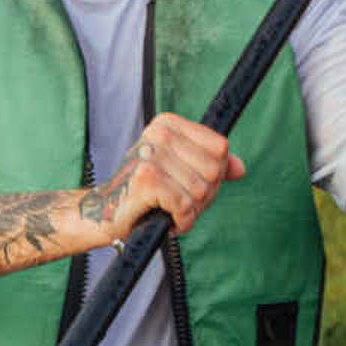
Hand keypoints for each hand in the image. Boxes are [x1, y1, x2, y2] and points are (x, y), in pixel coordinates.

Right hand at [86, 112, 245, 241]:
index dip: (213, 174)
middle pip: (213, 171)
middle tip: (177, 200)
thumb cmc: (144, 192)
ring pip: (201, 191)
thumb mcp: (181, 172)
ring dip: (190, 211)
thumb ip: (211, 165)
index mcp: (168, 124)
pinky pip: (185, 206)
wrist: (105, 212)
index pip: (219, 148)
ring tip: (169, 209)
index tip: (188, 183)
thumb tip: (240, 168)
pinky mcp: (146, 180)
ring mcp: (151, 156)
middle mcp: (158, 135)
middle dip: (203, 196)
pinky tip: (167, 219)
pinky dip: (181, 221)